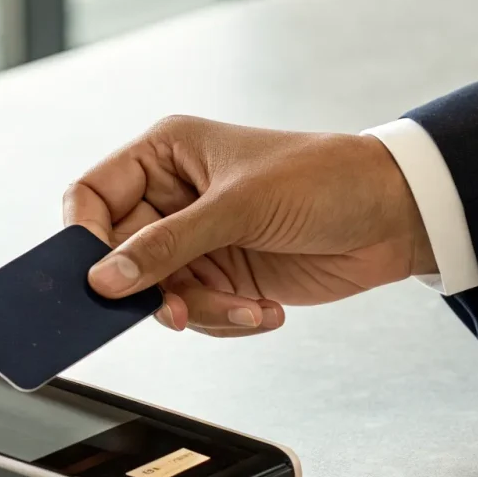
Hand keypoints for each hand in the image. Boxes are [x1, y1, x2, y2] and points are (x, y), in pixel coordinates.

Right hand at [63, 115, 435, 336]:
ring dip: (200, 310)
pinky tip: (265, 309)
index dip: (84, 236)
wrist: (393, 217)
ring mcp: (197, 240)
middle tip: (176, 310)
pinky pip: (197, 311)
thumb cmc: (323, 179)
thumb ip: (166, 245)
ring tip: (246, 306)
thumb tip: (104, 278)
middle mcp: (173, 198)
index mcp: (166, 156)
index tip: (94, 277)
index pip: (93, 196)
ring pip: (159, 293)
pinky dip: (226, 319)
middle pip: (122, 255)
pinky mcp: (221, 276)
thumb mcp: (238, 207)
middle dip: (152, 288)